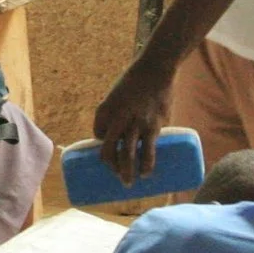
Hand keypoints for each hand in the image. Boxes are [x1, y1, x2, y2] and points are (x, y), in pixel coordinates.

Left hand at [93, 58, 174, 181]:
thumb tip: (129, 134)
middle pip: (109, 150)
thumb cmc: (137, 82)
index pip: (98, 134)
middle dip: (111, 166)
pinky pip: (148, 150)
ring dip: (126, 172)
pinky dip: (146, 164)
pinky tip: (146, 173)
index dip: (104, 145)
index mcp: (105, 110)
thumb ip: (119, 114)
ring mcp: (134, 124)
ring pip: (127, 154)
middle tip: (116, 176)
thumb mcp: (118, 95)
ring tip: (128, 183)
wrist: (155, 69)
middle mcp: (116, 119)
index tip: (111, 151)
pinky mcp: (152, 126)